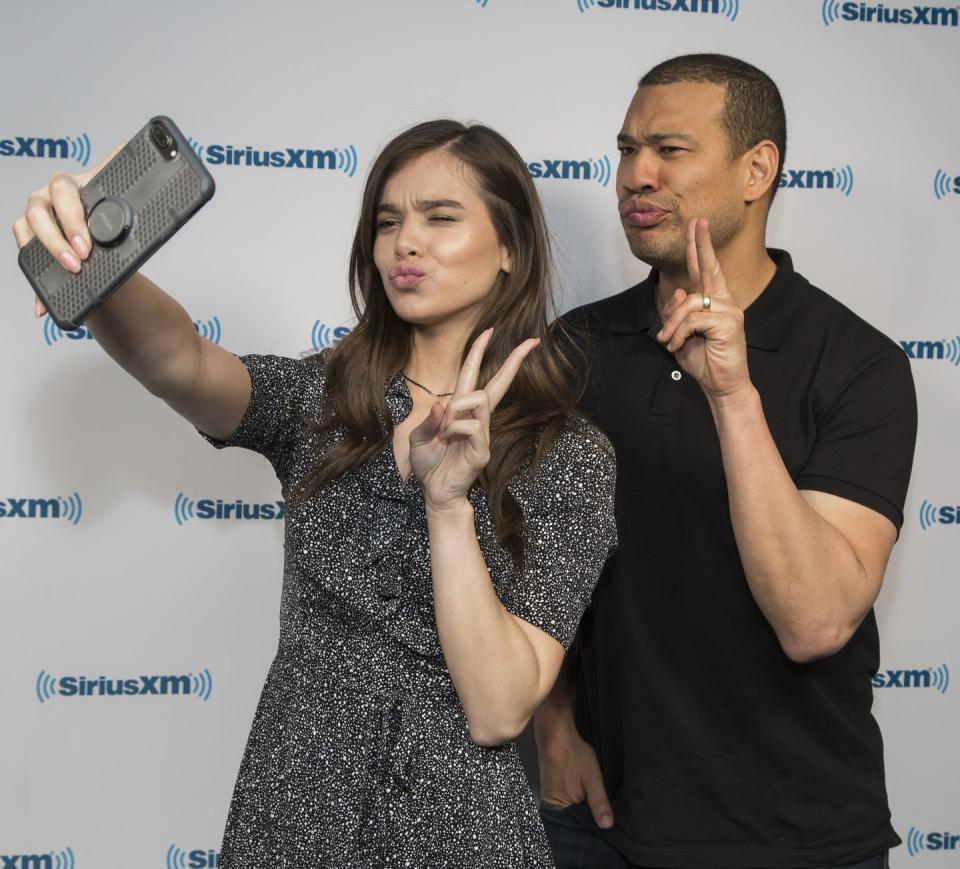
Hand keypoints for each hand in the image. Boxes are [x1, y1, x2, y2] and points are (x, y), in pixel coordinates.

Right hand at [12, 145, 121, 316]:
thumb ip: (127, 210)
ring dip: (48, 249)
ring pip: (26, 225)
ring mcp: (38, 213)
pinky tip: (43, 302)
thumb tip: (150, 207)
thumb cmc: (114, 216)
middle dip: (59, 238)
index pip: (62, 190)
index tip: (86, 244)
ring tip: (71, 268)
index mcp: (72, 184)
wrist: (113, 231)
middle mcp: (48, 195)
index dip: (71, 217)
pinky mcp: (31, 235)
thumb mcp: (121, 210)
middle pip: (39, 210)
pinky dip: (34, 277)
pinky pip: (24, 250)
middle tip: (82, 258)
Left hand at [409, 328, 539, 510]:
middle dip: (514, 360)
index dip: (479, 352)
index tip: (490, 331)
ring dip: (458, 407)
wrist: (434, 492)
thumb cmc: (428, 464)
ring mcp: (482, 432)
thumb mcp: (419, 437)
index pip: (473, 375)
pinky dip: (456, 429)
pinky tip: (449, 441)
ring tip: (445, 429)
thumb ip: (429, 420)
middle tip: (532, 341)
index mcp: (460, 410)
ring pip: (480, 399)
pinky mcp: (482, 448)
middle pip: (499, 383)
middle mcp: (475, 418)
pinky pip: (472, 426)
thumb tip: (443, 406)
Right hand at [537, 719, 613, 828]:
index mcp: (558, 808)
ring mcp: (549, 797)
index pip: (577, 828)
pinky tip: (585, 794)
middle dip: (588, 819)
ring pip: (571, 810)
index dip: (591, 828)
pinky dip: (577, 800)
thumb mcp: (592, 777)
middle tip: (603, 814)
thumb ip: (599, 802)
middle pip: (573, 821)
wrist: (556, 733)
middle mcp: (550, 806)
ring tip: (594, 803)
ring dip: (583, 809)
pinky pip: (566, 801)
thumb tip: (607, 826)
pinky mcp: (551, 789)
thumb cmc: (573, 754)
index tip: (603, 826)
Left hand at [656, 217, 750, 399]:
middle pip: (709, 268)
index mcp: (714, 302)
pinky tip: (678, 346)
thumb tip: (677, 293)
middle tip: (696, 221)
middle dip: (700, 244)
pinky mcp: (728, 322)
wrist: (721, 385)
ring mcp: (729, 310)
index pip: (705, 270)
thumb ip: (677, 314)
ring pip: (688, 304)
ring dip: (672, 325)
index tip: (697, 224)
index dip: (700, 247)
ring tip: (669, 341)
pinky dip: (679, 334)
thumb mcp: (681, 335)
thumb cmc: (704, 361)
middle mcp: (724, 302)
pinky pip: (692, 320)